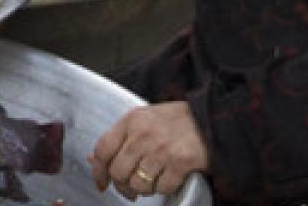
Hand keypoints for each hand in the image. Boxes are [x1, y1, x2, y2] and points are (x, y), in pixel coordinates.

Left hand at [89, 102, 209, 199]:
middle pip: (118, 172)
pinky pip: (161, 188)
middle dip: (123, 185)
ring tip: (154, 179)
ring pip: (138, 184)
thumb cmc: (178, 120)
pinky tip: (170, 177)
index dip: (98, 171)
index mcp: (132, 120)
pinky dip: (164, 188)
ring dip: (145, 188)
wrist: (214, 119)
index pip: (103, 149)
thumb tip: (93, 159)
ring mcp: (162, 149)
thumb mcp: (146, 119)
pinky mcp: (180, 163)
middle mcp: (143, 134)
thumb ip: (121, 137)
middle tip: (132, 186)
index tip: (102, 182)